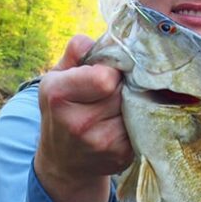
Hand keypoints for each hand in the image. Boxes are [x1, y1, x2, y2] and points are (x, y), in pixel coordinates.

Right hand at [34, 35, 132, 201]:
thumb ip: (78, 51)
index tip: (104, 75)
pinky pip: (143, 126)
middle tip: (112, 92)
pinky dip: (137, 122)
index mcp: (58, 95)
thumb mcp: (58, 76)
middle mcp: (77, 123)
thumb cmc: (63, 110)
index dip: (110, 71)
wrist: (63, 162)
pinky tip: (122, 124)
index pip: (106, 77)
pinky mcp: (121, 156)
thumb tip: (105, 39)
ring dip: (132, 104)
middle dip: (123, 86)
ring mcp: (100, 143)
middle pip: (123, 91)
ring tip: (116, 108)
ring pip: (136, 107)